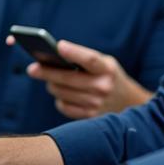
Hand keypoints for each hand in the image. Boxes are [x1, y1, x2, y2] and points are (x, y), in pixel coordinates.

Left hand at [9, 37, 151, 117]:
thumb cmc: (110, 77)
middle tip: (32, 69)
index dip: (74, 52)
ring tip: (50, 80)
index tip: (58, 46)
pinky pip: (64, 107)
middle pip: (67, 79)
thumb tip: (52, 58)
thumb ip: (83, 60)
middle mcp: (103, 87)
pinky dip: (60, 99)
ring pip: (61, 93)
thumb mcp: (105, 64)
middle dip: (46, 72)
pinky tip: (62, 94)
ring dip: (52, 85)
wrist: (130, 104)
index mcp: (108, 69)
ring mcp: (96, 105)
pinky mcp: (90, 118)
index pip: (90, 59)